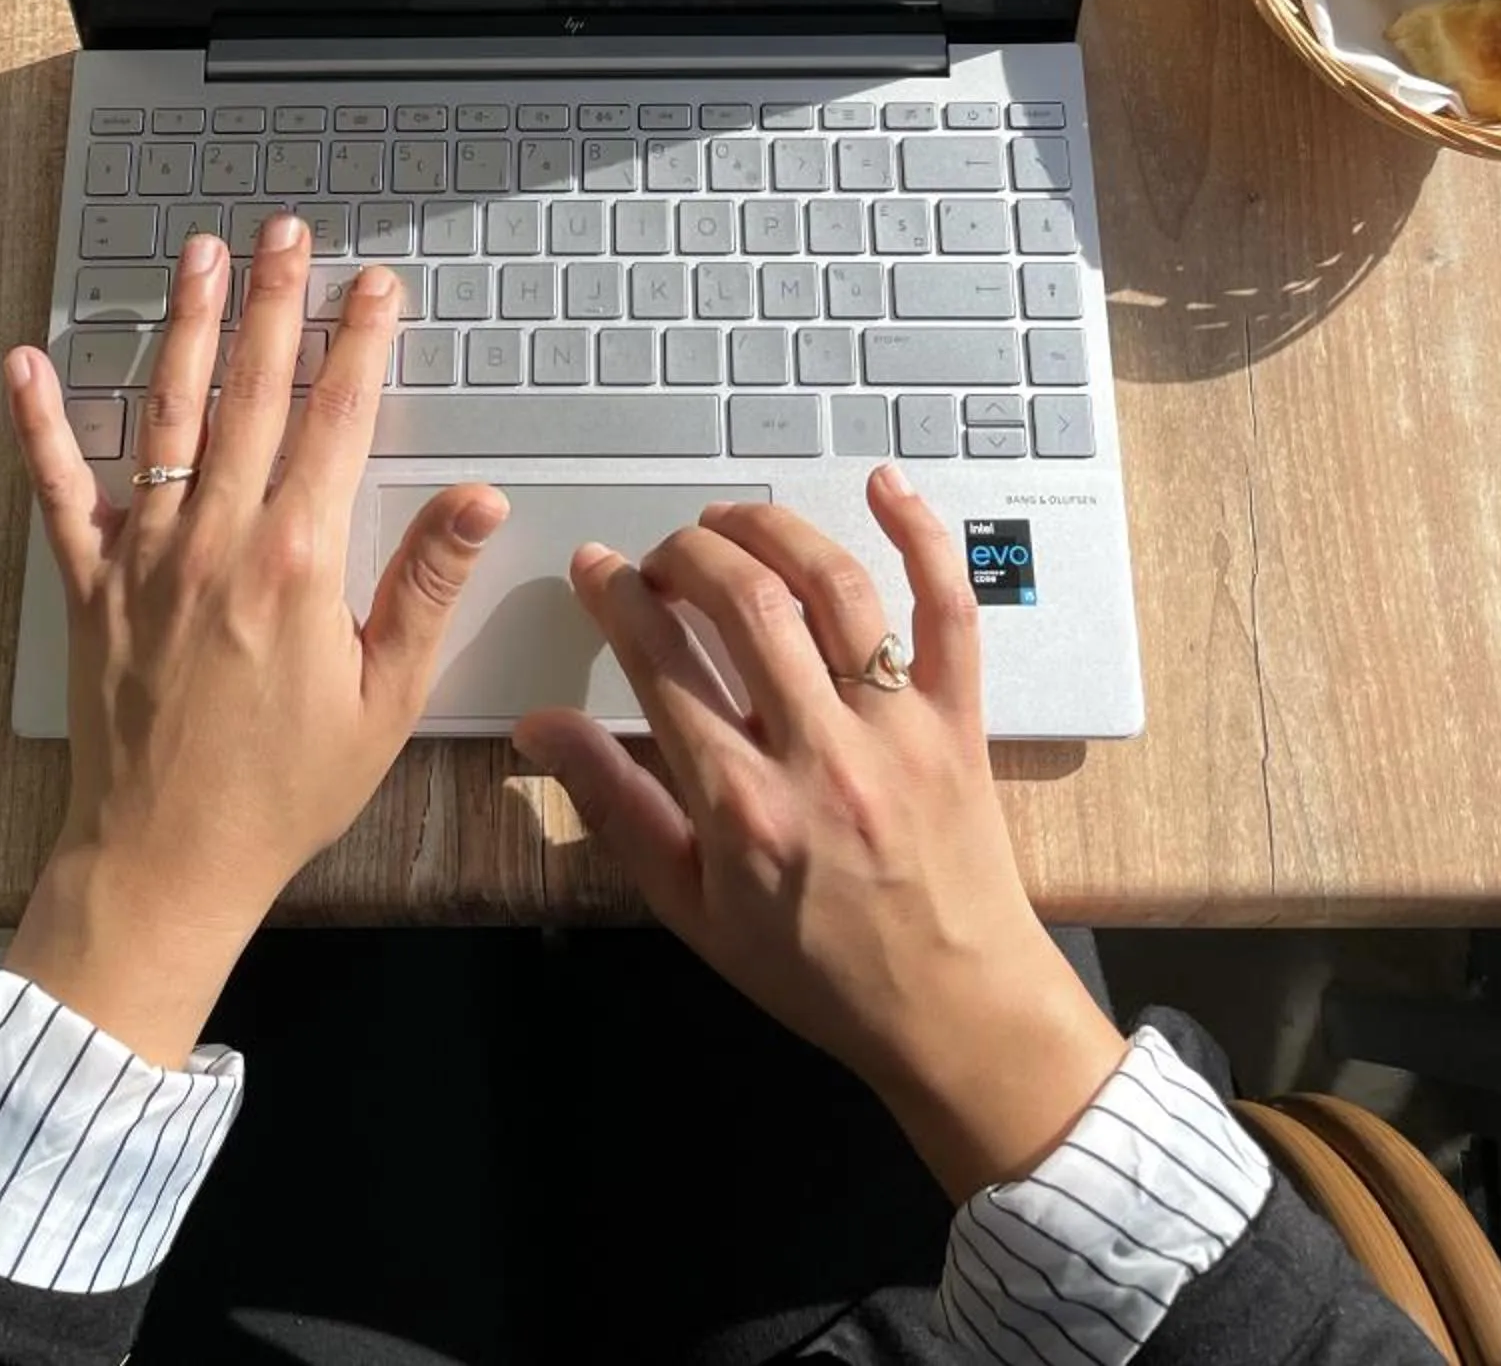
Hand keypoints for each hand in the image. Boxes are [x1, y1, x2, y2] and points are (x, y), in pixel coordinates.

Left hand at [1, 224, 506, 1064]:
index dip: (361, 341)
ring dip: (183, 327)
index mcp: (297, 561)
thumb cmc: (283, 792)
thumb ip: (427, 584)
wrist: (165, 862)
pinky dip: (41, 424)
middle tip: (286, 234)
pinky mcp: (89, 585)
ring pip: (166, 413)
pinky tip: (27, 364)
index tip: (377, 286)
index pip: (338, 418)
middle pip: (252, 390)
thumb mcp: (385, 696)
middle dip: (273, 302)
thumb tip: (478, 498)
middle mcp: (217, 539)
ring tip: (196, 256)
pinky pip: (59, 489)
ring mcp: (144, 555)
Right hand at [514, 470, 1122, 1204]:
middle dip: (687, 556)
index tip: (594, 570)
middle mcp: (822, 754)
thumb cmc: (817, 971)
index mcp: (744, 808)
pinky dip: (921, 535)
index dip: (615, 598)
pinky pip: (948, 608)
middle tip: (662, 556)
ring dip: (773, 531)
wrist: (955, 1016)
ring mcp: (899, 728)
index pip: (660, 664)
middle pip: (745, 604)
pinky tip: (884, 484)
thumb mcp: (692, 911)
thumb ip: (614, 809)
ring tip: (730, 522)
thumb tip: (540, 730)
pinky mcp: (960, 718)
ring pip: (834, 588)